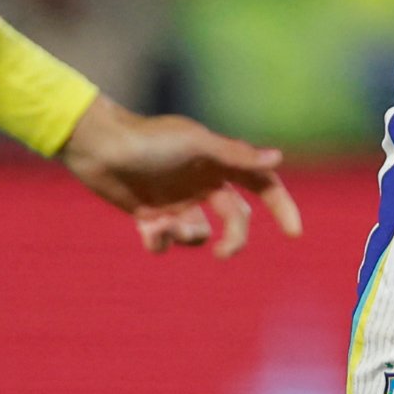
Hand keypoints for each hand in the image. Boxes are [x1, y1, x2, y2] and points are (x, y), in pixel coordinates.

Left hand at [56, 94, 301, 259]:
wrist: (99, 147)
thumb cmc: (149, 140)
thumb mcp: (197, 145)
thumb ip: (237, 155)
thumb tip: (278, 158)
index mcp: (218, 163)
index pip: (261, 186)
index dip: (281, 207)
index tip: (294, 233)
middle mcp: (202, 183)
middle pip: (235, 220)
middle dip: (233, 241)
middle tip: (223, 254)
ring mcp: (177, 202)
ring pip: (198, 236)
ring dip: (186, 237)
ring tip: (164, 224)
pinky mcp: (150, 216)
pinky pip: (165, 243)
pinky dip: (159, 241)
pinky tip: (146, 227)